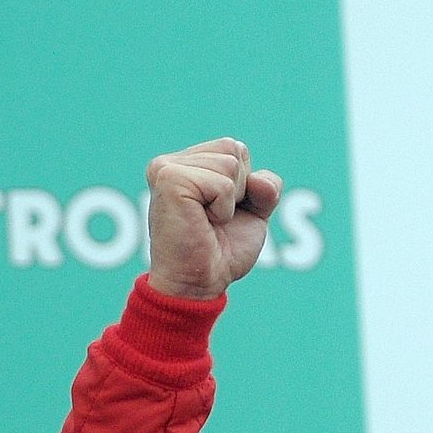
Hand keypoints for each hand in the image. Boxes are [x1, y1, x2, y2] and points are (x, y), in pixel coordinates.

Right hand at [144, 138, 282, 299]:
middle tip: (215, 219)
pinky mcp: (168, 178)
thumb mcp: (255, 213)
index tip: (223, 213)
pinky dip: (224, 209)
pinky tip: (203, 222)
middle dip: (240, 190)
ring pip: (231, 164)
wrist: (199, 283)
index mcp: (186, 164)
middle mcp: (171, 162)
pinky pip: (222, 184)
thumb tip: (259, 181)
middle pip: (235, 150)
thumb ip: (265, 187)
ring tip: (208, 221)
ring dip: (231, 202)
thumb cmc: (222, 252)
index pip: (236, 149)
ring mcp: (166, 168)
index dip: (246, 186)